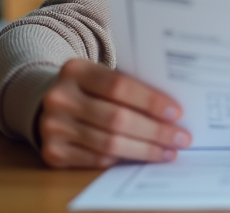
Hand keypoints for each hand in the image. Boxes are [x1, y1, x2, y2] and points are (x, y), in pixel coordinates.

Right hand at [37, 58, 191, 168]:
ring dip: (144, 150)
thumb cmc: (89, 87)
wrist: (48, 101)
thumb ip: (129, 85)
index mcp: (75, 70)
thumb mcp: (101, 75)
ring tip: (168, 152)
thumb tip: (172, 110)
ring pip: (109, 144)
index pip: (119, 86)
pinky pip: (97, 160)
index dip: (150, 101)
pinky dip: (123, 159)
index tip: (177, 112)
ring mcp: (53, 127)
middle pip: (117, 119)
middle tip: (181, 138)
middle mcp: (60, 98)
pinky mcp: (53, 152)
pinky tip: (142, 157)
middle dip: (154, 131)